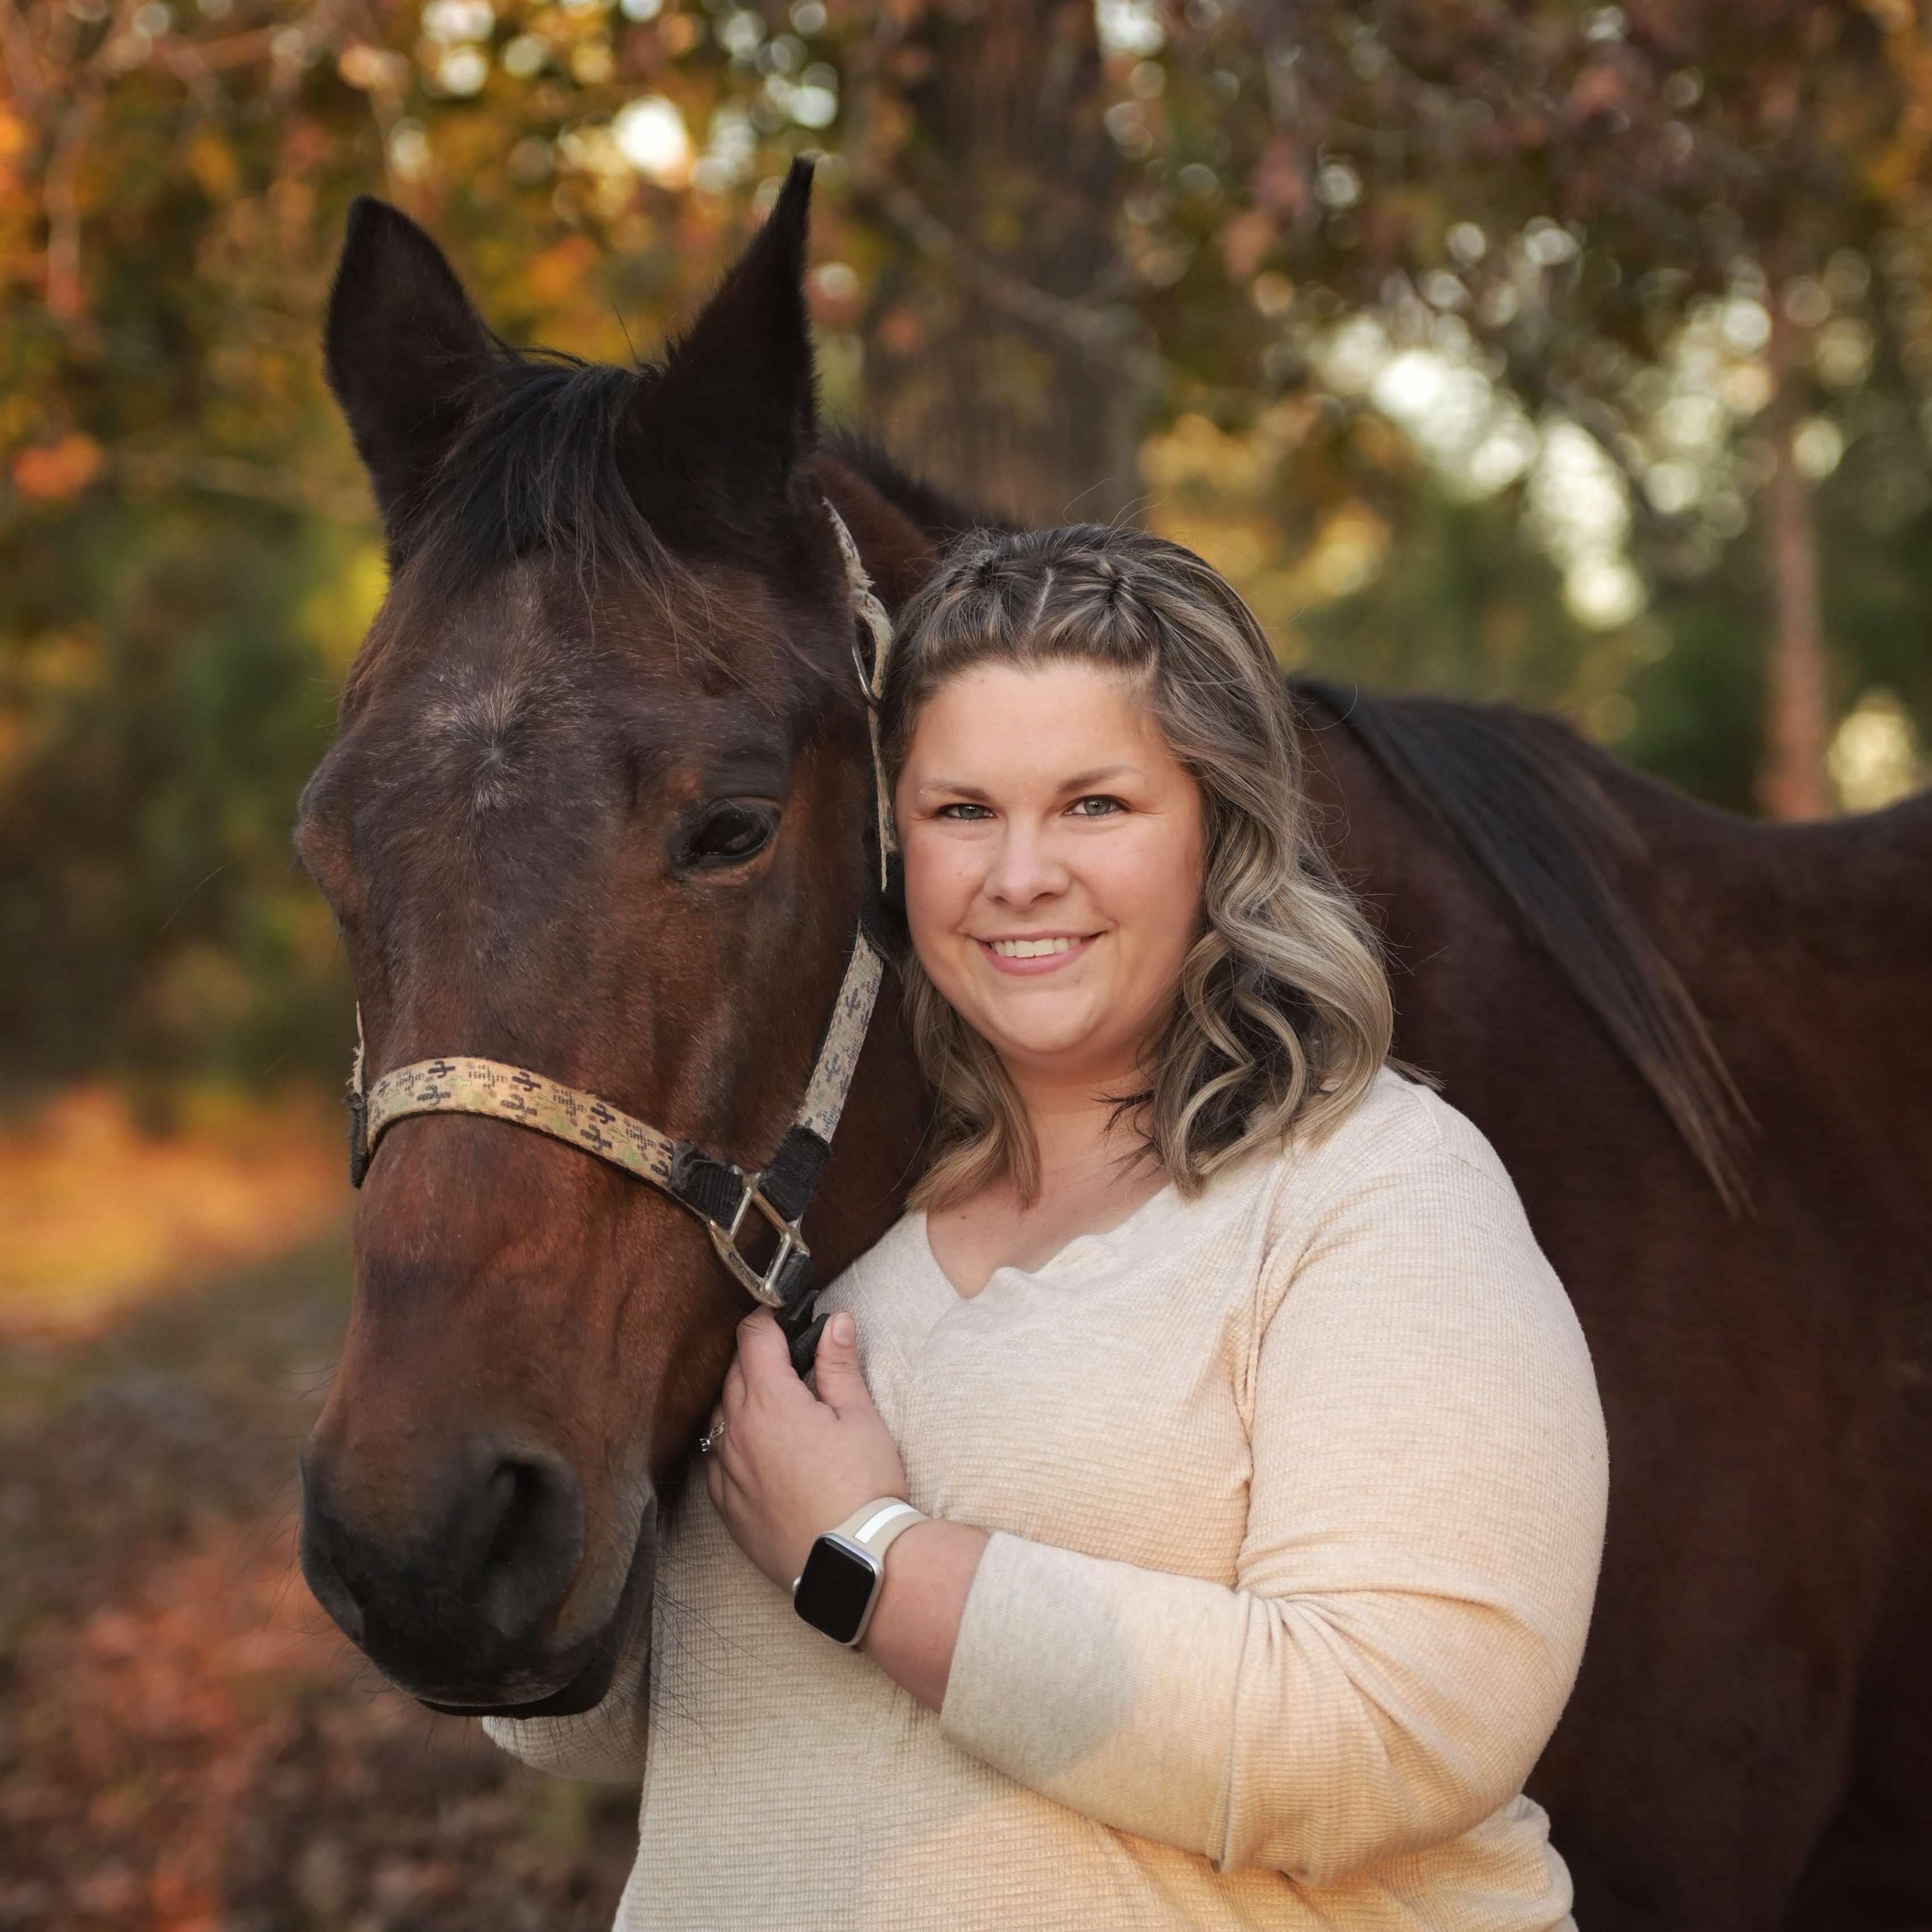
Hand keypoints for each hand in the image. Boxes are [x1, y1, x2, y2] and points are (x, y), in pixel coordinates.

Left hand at [703, 1307, 909, 1591]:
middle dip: (757, 1357)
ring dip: (742, 1398)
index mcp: (769, 1401)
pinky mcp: (726, 1504)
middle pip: (733, 1372)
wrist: (851, 1562)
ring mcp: (726, 1470)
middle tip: (790, 1359)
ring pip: (720, 1414)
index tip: (786, 1318)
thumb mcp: (860, 1417)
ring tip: (776, 1403)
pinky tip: (757, 1447)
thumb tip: (836, 1321)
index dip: (769, 1320)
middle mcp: (737, 1431)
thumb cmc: (862, 1488)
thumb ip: (839, 1365)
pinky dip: (732, 1441)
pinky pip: (716, 1457)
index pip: (752, 1337)